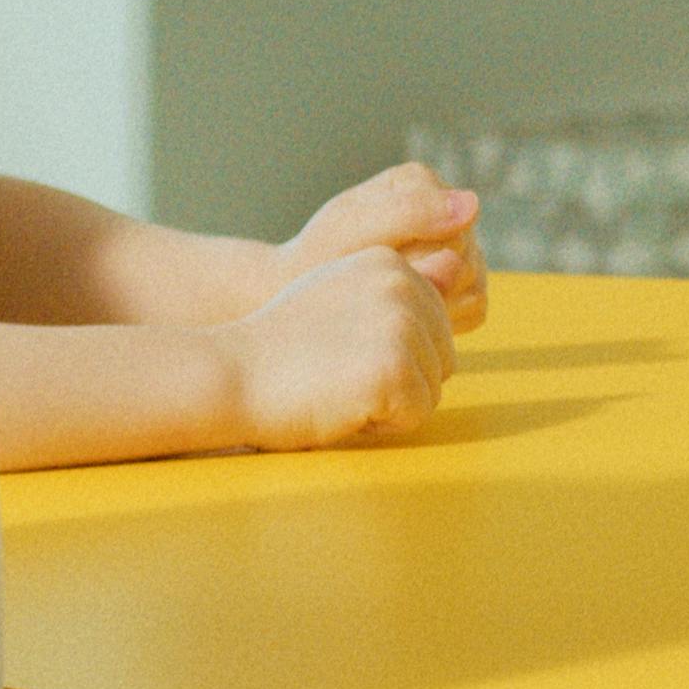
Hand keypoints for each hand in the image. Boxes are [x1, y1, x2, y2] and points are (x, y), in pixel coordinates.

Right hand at [224, 248, 458, 449]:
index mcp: (391, 263)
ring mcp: (400, 325)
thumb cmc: (280, 345)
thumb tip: (459, 264)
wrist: (228, 374)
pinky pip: (417, 414)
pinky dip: (382, 425)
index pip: (430, 328)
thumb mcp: (340, 295)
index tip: (336, 349)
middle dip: (397, 380)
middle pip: (441, 358)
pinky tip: (340, 404)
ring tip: (337, 386)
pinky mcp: (394, 369)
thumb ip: (396, 289)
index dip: (386, 355)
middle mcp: (403, 285)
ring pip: (433, 388)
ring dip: (389, 403)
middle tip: (336, 373)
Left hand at [273, 162, 485, 327]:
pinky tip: (405, 317)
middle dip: (422, 281)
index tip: (370, 264)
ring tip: (386, 303)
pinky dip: (444, 319)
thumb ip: (409, 213)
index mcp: (418, 182)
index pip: (452, 226)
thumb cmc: (317, 259)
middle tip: (374, 288)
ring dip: (434, 302)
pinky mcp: (459, 281)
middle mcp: (445, 208)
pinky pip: (475, 307)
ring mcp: (456, 245)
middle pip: (467, 256)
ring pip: (475, 283)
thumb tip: (473, 204)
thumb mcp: (351, 231)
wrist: (296, 295)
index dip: (417, 258)